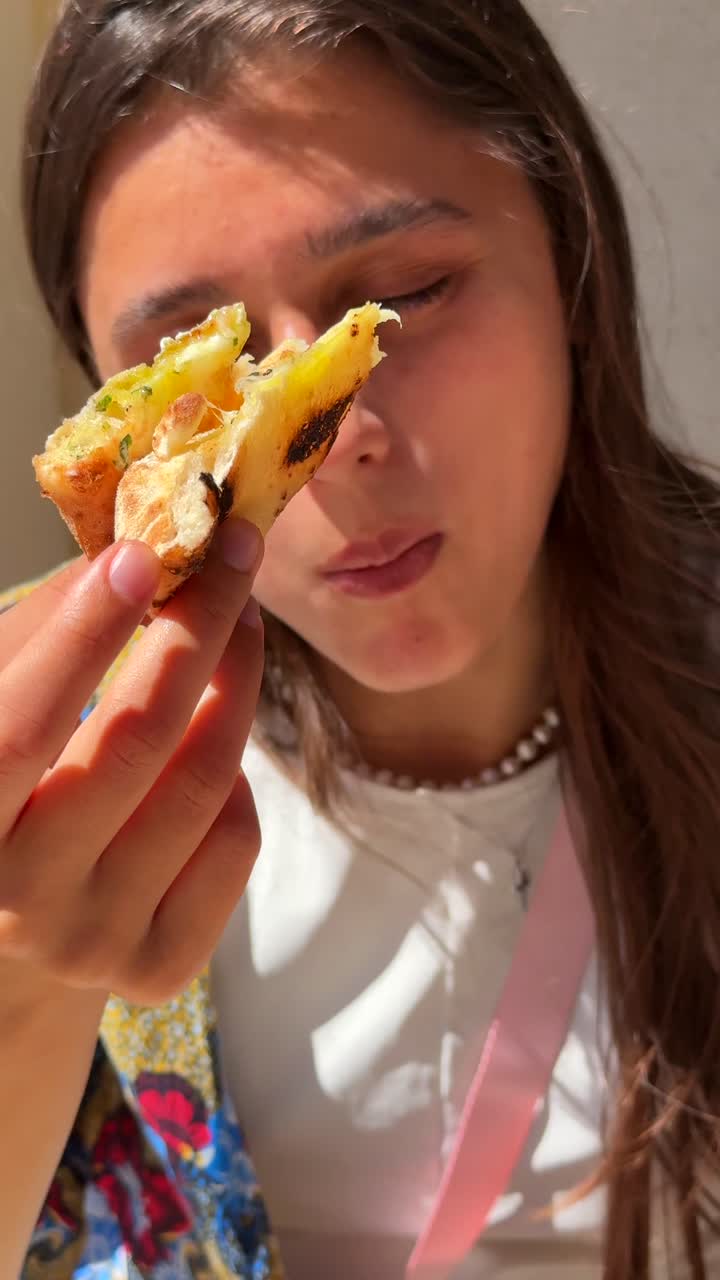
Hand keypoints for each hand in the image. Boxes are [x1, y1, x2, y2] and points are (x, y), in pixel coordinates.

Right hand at [0, 521, 263, 1005]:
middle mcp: (17, 900)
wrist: (6, 931)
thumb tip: (123, 558)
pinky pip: (235, 840)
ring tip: (240, 625)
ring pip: (204, 785)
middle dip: (199, 629)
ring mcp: (94, 943)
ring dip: (237, 682)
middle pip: (136, 743)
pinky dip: (235, 774)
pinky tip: (210, 743)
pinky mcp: (160, 966)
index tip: (140, 552)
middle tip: (235, 556)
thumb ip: (33, 643)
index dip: (82, 633)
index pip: (19, 724)